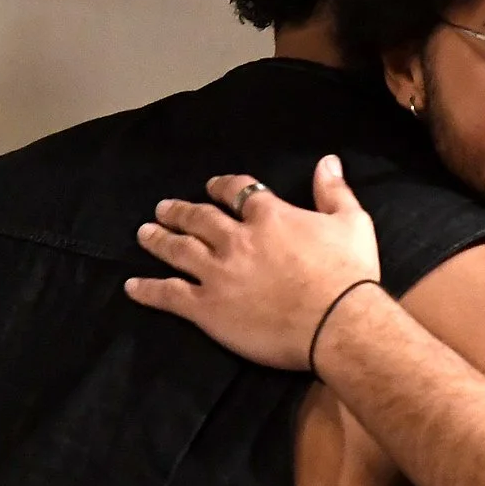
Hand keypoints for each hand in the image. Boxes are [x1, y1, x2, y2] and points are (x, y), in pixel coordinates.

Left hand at [125, 155, 380, 371]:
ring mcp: (217, 273)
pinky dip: (149, 289)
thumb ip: (334, 191)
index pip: (237, 191)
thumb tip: (328, 162)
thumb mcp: (351, 223)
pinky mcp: (207, 308)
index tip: (211, 187)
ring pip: (178, 250)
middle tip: (163, 209)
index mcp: (268, 217)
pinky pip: (169, 294)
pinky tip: (133, 286)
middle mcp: (236, 240)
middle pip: (199, 218)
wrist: (337, 323)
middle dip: (179, 211)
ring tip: (144, 233)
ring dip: (158, 240)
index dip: (221, 187)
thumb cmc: (348, 275)